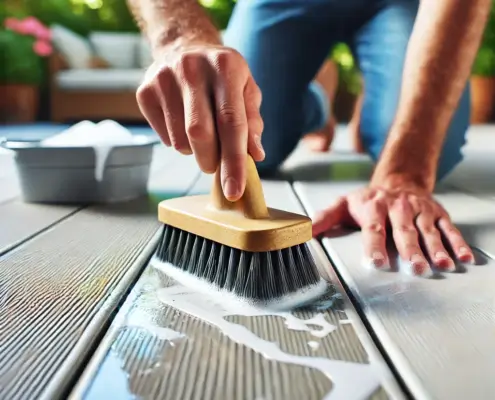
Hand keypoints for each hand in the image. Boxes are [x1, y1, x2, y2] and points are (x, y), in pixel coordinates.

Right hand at [136, 42, 264, 200]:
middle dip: (211, 161)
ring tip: (201, 136)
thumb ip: (252, 121)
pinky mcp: (145, 91)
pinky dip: (177, 142)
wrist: (184, 47)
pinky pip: (163, 136)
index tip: (234, 191)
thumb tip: (255, 154)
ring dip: (194, 151)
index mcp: (226, 66)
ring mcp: (164, 78)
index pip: (231, 122)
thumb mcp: (246, 89)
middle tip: (215, 166)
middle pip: (200, 133)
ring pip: (180, 139)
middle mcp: (192, 68)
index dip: (233, 161)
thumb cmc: (223, 76)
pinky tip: (183, 125)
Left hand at [312, 183, 474, 275]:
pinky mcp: (437, 214)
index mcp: (373, 207)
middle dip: (410, 250)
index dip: (374, 245)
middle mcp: (398, 208)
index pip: (373, 228)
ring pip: (428, 230)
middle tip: (415, 269)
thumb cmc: (369, 200)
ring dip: (436, 248)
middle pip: (404, 231)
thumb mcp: (343, 205)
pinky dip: (457, 242)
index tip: (375, 262)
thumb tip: (301, 232)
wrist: (399, 181)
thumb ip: (324, 219)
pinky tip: (462, 257)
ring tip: (442, 265)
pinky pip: (449, 228)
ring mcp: (420, 211)